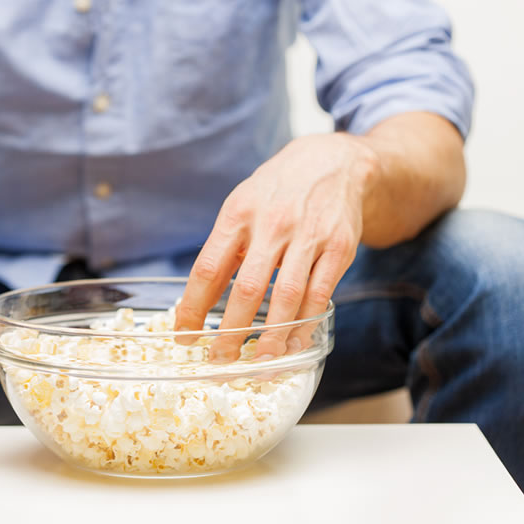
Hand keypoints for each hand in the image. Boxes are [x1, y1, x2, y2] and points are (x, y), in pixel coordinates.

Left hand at [175, 134, 377, 359]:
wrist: (333, 162)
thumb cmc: (276, 191)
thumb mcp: (240, 206)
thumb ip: (223, 250)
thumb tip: (198, 301)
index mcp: (238, 214)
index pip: (208, 268)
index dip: (193, 307)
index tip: (183, 334)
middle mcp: (272, 224)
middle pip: (248, 289)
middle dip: (231, 331)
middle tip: (220, 359)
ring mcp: (309, 236)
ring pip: (287, 297)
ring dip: (271, 336)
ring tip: (258, 362)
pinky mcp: (339, 248)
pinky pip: (320, 295)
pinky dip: (305, 324)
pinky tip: (292, 342)